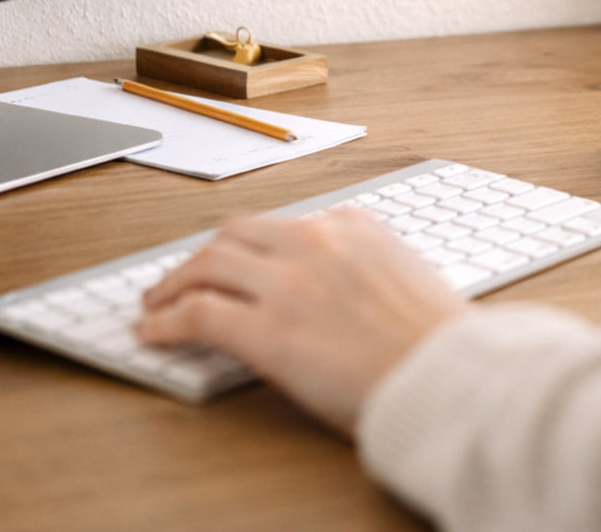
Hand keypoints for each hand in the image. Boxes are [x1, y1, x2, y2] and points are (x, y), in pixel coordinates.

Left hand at [135, 208, 464, 435]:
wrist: (447, 375)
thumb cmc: (438, 340)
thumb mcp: (407, 276)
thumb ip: (366, 267)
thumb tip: (338, 287)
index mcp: (353, 224)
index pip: (285, 225)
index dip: (253, 247)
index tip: (241, 262)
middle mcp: (315, 240)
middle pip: (237, 232)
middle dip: (207, 253)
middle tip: (189, 274)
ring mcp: (287, 282)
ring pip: (208, 262)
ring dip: (176, 280)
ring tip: (158, 300)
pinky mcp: (266, 331)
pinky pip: (199, 315)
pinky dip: (167, 319)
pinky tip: (153, 331)